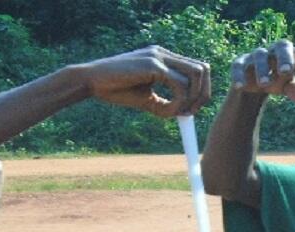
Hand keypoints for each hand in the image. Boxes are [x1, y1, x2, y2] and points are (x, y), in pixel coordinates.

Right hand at [81, 46, 210, 116]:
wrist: (92, 81)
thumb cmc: (115, 89)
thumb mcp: (145, 98)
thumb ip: (164, 103)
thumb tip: (182, 114)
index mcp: (163, 58)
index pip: (196, 69)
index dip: (200, 91)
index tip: (190, 110)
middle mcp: (164, 53)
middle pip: (203, 68)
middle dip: (203, 93)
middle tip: (191, 113)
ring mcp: (159, 56)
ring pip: (196, 74)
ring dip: (192, 97)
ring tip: (177, 112)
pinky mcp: (153, 64)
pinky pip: (179, 85)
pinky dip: (178, 102)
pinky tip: (166, 111)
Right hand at [230, 40, 294, 103]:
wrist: (254, 82)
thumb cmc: (278, 80)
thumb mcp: (287, 86)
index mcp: (292, 54)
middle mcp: (275, 51)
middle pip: (282, 46)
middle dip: (284, 58)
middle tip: (286, 71)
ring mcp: (257, 55)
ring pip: (260, 56)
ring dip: (263, 69)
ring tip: (265, 85)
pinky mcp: (240, 63)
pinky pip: (238, 66)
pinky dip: (239, 75)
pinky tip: (241, 86)